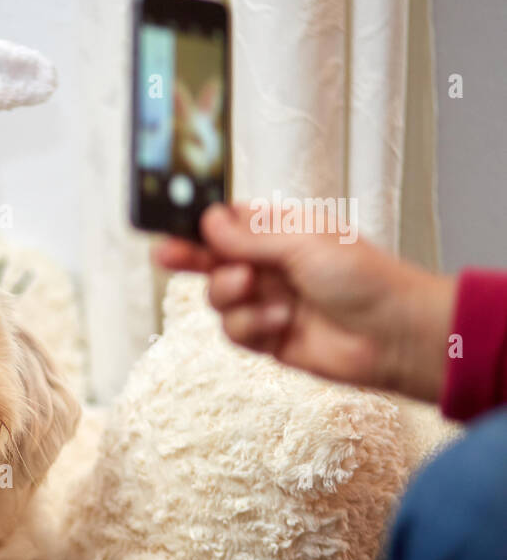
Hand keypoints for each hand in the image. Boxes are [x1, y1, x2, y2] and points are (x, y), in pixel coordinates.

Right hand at [151, 203, 456, 402]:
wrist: (394, 336)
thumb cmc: (364, 278)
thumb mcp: (303, 244)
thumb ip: (250, 238)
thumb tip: (208, 222)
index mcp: (279, 231)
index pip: (226, 223)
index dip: (198, 225)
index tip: (170, 225)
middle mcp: (268, 264)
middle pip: (211, 258)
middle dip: (190, 257)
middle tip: (166, 255)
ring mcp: (265, 301)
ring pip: (217, 297)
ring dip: (232, 295)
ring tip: (258, 292)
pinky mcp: (266, 337)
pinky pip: (234, 330)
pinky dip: (253, 326)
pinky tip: (281, 323)